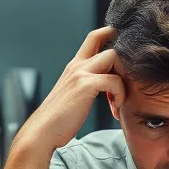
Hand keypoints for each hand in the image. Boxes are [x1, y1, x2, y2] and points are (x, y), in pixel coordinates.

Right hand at [17, 27, 123, 154]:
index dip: (112, 35)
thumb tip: (106, 86)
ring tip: (118, 100)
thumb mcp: (73, 94)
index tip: (125, 57)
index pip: (95, 36)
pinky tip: (115, 108)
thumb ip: (87, 84)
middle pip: (105, 37)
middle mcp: (77, 65)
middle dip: (123, 58)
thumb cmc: (59, 119)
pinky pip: (114, 80)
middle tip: (126, 83)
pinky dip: (120, 94)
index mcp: (75, 66)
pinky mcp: (85, 86)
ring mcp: (80, 73)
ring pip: (114, 56)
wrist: (43, 132)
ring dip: (124, 77)